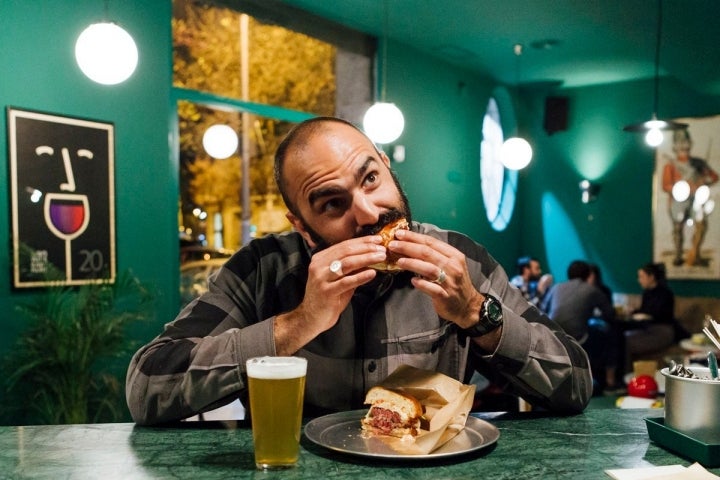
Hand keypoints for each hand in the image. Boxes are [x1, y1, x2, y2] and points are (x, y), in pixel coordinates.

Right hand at [274, 235, 385, 354]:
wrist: (311, 318)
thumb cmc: (328, 297)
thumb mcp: (339, 278)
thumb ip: (352, 268)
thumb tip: (371, 256)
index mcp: (321, 258)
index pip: (344, 245)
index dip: (362, 241)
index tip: (378, 239)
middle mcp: (319, 265)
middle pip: (346, 251)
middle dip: (366, 248)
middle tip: (382, 248)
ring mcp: (321, 278)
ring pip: (347, 264)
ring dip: (366, 259)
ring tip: (380, 258)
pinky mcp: (326, 291)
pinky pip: (346, 282)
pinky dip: (361, 276)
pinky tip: (372, 273)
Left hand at [390, 229, 482, 328]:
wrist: (467, 305)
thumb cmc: (454, 282)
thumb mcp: (450, 265)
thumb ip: (434, 255)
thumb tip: (411, 245)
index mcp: (454, 255)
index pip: (431, 242)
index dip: (413, 237)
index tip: (399, 234)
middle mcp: (453, 266)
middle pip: (427, 253)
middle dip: (408, 247)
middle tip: (393, 245)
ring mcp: (450, 282)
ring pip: (429, 269)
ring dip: (412, 263)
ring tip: (399, 261)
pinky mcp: (445, 296)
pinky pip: (431, 288)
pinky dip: (421, 283)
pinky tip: (412, 281)